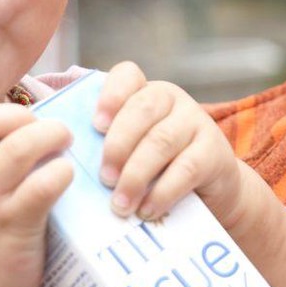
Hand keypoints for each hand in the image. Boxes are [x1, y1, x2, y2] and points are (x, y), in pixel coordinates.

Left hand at [93, 63, 248, 228]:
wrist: (211, 190)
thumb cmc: (158, 169)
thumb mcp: (134, 151)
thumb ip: (109, 147)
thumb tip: (71, 164)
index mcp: (145, 92)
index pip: (128, 75)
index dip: (110, 96)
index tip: (96, 126)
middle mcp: (172, 99)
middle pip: (142, 109)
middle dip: (118, 145)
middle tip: (104, 179)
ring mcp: (196, 122)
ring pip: (161, 141)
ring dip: (135, 175)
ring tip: (120, 204)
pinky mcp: (214, 151)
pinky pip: (186, 169)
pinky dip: (162, 192)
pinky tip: (147, 211)